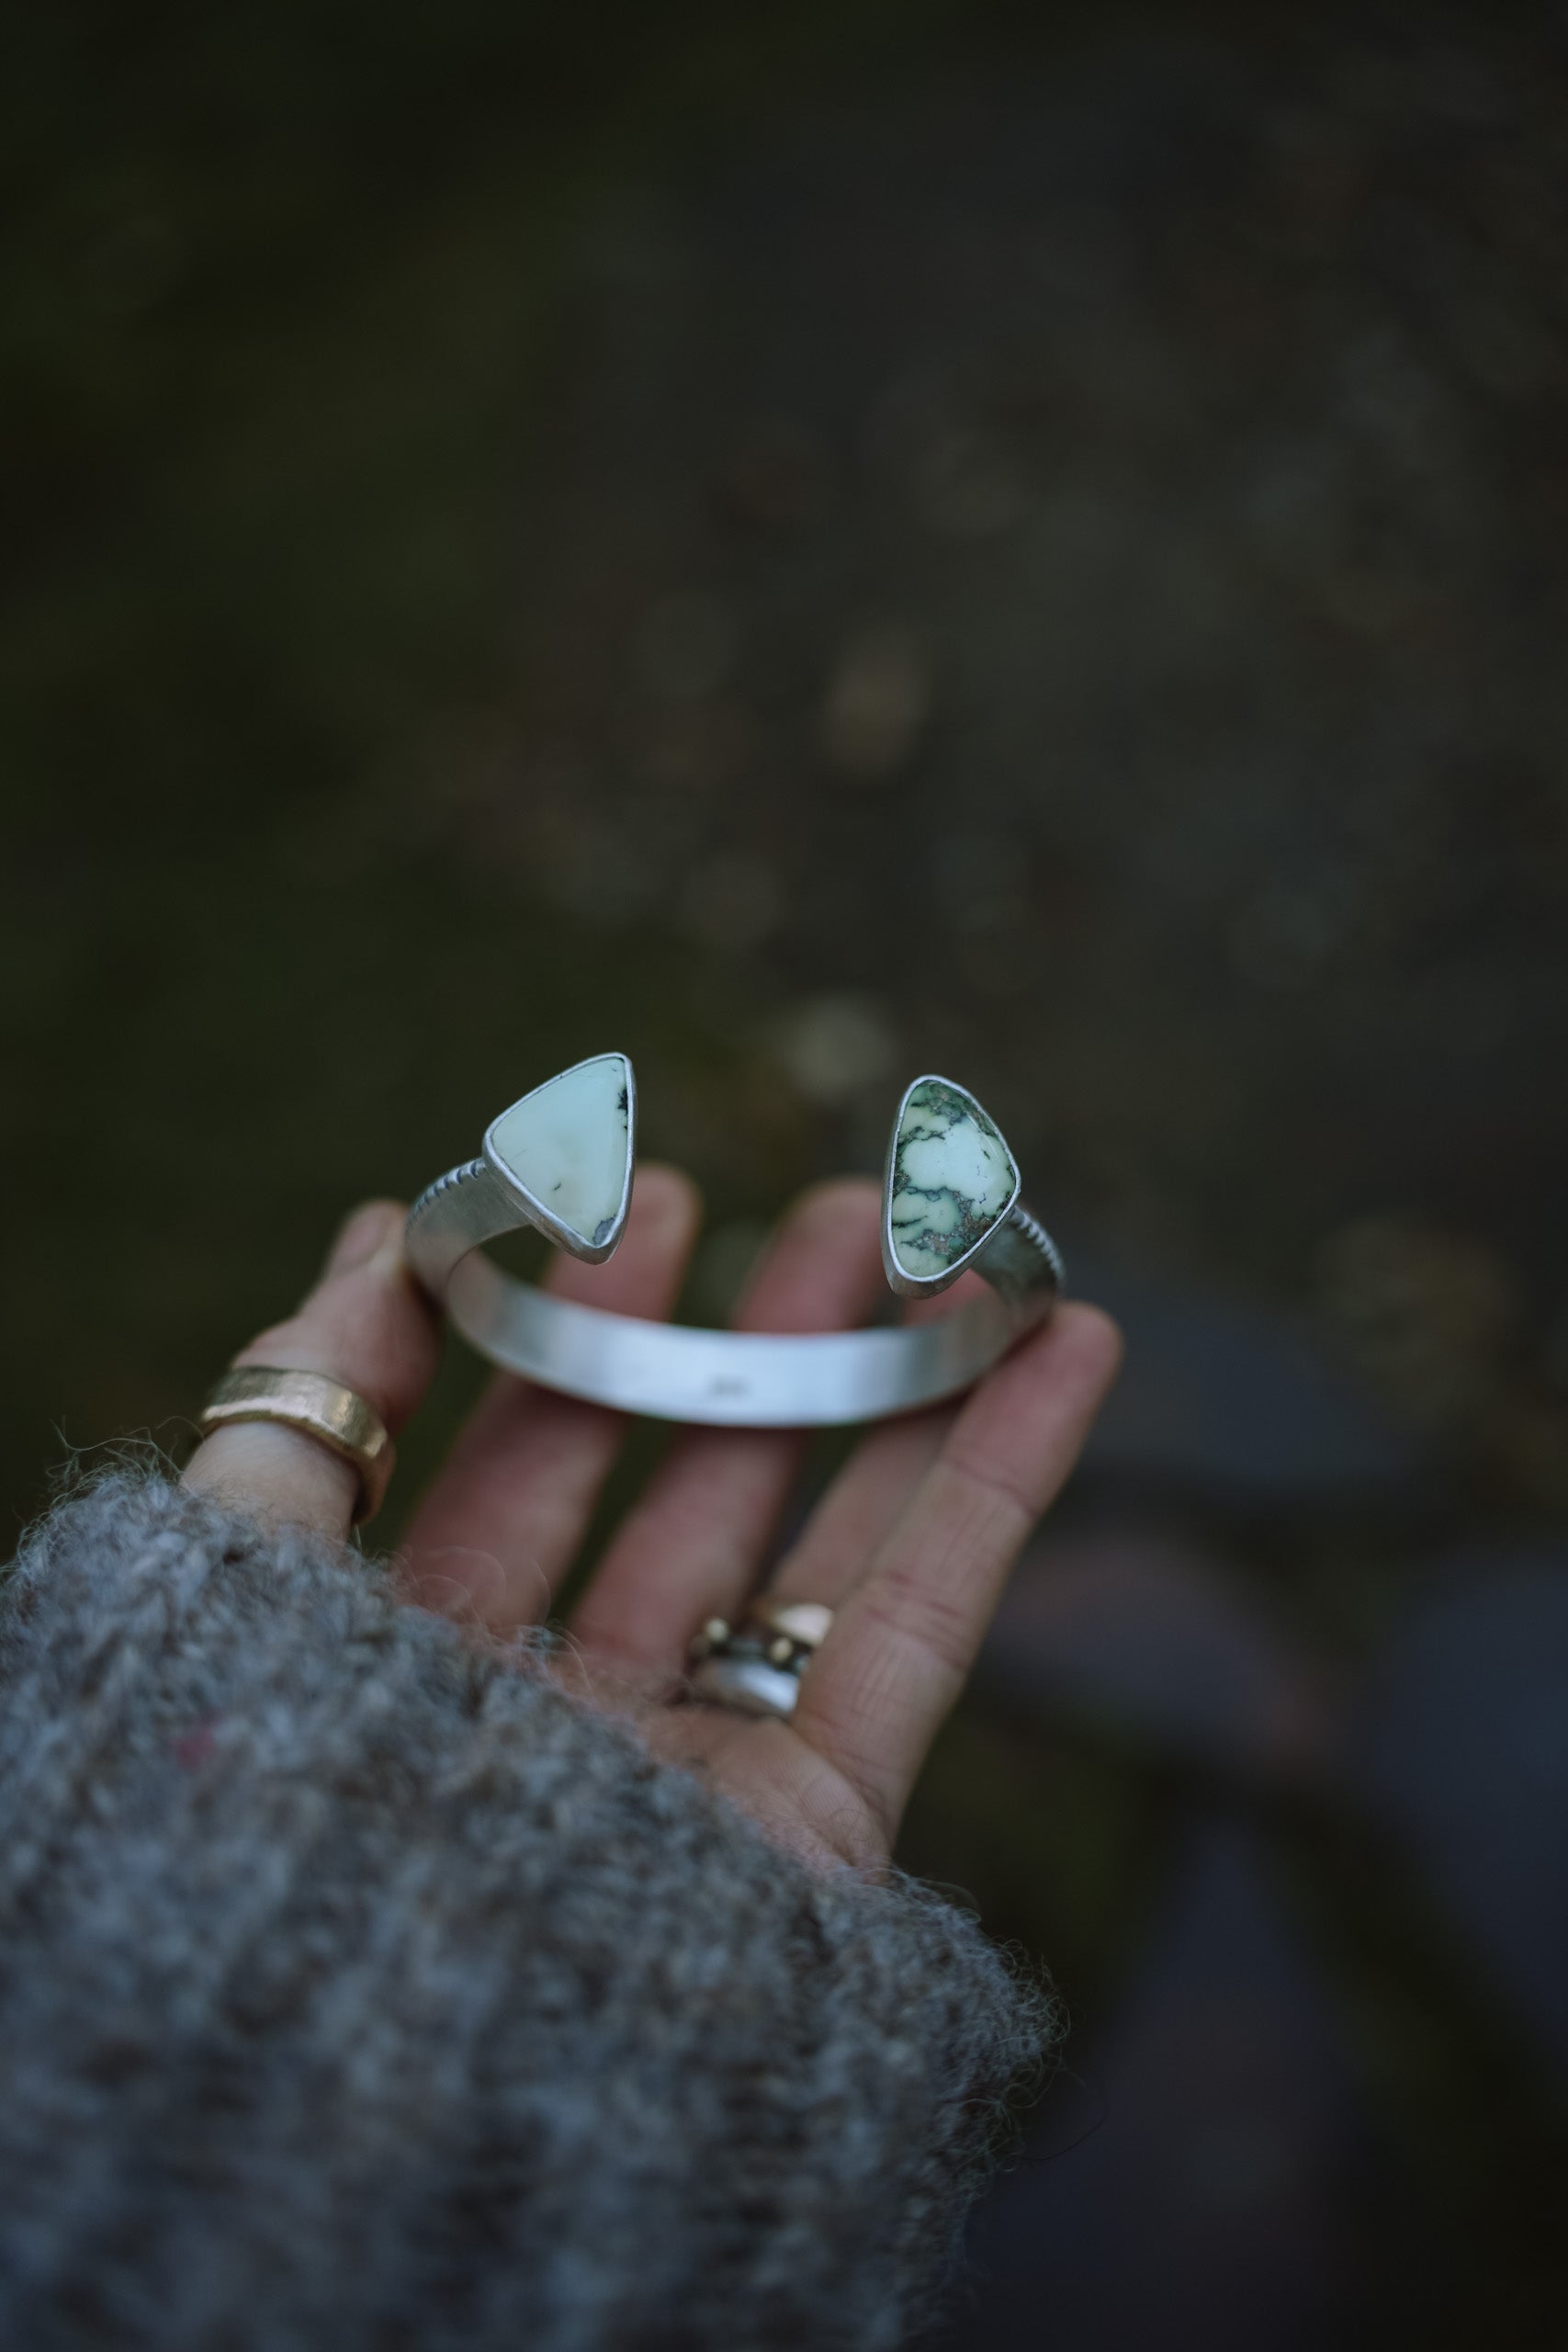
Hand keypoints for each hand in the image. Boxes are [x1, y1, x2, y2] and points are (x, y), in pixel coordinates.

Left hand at [184, 1173, 1120, 1869]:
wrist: (394, 2071)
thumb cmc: (284, 1811)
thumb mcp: (240, 1571)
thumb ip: (306, 1402)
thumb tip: (384, 1234)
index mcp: (414, 1677)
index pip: (518, 1468)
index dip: (583, 1328)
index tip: (642, 1197)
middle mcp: (561, 1730)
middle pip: (687, 1496)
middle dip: (762, 1342)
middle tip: (842, 1211)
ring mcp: (697, 1782)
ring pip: (820, 1546)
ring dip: (900, 1389)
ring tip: (956, 1247)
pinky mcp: (822, 1831)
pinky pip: (925, 1625)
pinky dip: (1005, 1479)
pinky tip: (1064, 1348)